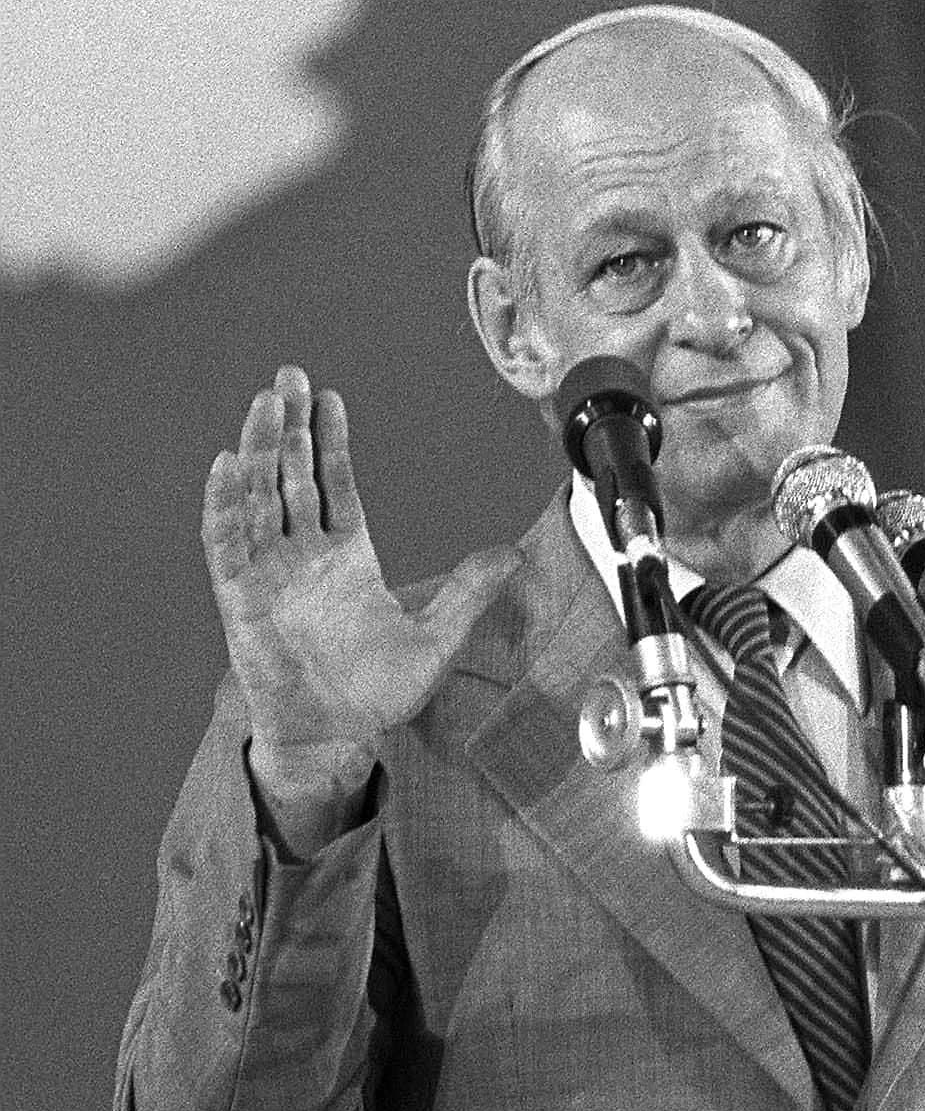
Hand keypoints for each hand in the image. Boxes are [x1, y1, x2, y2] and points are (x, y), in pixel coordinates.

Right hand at [203, 366, 516, 839]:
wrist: (337, 734)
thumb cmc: (379, 691)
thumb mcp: (438, 637)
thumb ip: (470, 593)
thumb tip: (513, 554)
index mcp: (348, 557)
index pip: (335, 485)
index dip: (331, 442)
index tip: (329, 399)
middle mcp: (305, 556)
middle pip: (292, 477)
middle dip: (289, 428)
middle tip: (288, 376)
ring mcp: (271, 572)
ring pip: (259, 497)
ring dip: (258, 449)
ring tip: (264, 404)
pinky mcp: (242, 596)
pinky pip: (228, 542)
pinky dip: (225, 504)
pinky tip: (227, 465)